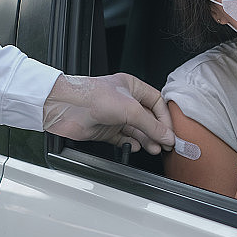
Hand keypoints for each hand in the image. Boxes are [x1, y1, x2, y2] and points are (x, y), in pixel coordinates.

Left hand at [43, 73, 175, 153]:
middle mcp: (124, 101)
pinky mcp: (105, 129)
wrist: (65, 107)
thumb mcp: (131, 110)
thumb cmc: (93, 96)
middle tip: (165, 144)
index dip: (165, 118)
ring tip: (153, 148)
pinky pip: (122, 139)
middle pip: (148, 119)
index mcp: (132, 87)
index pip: (156, 103)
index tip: (170, 132)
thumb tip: (167, 136)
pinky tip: (134, 147)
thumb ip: (151, 125)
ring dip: (146, 140)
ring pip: (136, 130)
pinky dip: (129, 144)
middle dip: (156, 132)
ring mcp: (114, 116)